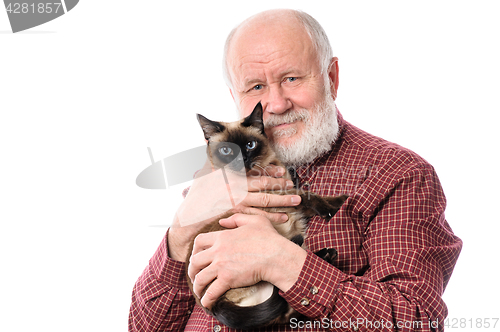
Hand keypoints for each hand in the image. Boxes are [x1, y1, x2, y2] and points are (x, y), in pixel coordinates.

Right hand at [168, 165, 300, 260]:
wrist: (188, 217)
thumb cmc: (196, 196)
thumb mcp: (204, 174)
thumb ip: (214, 163)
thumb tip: (216, 145)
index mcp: (229, 176)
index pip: (253, 172)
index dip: (269, 172)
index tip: (282, 172)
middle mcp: (234, 187)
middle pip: (263, 185)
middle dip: (280, 185)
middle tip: (294, 187)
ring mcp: (236, 202)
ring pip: (264, 200)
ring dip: (282, 201)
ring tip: (296, 201)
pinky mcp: (236, 215)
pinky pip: (258, 216)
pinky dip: (272, 217)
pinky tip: (284, 218)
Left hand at [187, 213, 306, 308]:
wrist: (276, 256)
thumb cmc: (269, 238)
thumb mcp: (255, 220)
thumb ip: (236, 219)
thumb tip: (222, 221)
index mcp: (222, 236)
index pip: (199, 241)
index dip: (195, 250)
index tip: (197, 256)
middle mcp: (218, 251)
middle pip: (195, 261)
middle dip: (192, 270)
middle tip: (195, 275)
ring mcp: (221, 265)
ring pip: (200, 278)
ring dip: (197, 286)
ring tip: (199, 291)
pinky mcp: (228, 279)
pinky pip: (211, 291)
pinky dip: (207, 299)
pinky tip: (207, 303)